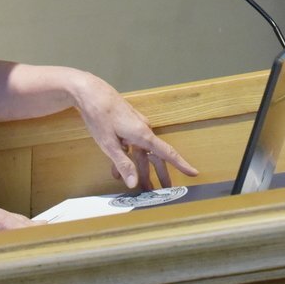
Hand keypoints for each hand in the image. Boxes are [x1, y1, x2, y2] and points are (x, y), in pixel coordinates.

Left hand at [74, 74, 198, 189]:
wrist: (91, 92)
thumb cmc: (100, 116)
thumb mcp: (109, 144)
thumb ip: (123, 164)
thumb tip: (134, 184)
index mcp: (143, 135)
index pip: (167, 153)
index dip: (181, 164)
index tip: (193, 173)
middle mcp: (143, 131)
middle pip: (155, 157)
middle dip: (160, 175)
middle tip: (166, 191)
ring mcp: (135, 128)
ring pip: (141, 153)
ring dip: (141, 170)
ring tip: (142, 188)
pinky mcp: (126, 126)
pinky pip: (131, 146)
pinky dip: (127, 159)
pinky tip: (118, 172)